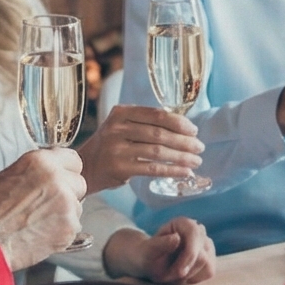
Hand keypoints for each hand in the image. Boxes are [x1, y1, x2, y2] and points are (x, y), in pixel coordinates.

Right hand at [0, 147, 87, 269]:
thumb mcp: (6, 176)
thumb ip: (35, 171)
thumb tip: (50, 171)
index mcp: (40, 162)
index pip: (73, 159)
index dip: (66, 171)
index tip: (61, 179)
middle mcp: (57, 179)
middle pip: (79, 183)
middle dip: (68, 193)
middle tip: (46, 205)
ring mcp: (66, 204)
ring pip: (77, 206)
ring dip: (64, 213)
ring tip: (38, 222)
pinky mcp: (70, 227)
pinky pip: (73, 226)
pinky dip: (61, 231)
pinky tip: (40, 233)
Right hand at [80, 103, 203, 187]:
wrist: (84, 167)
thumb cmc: (110, 146)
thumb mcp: (121, 127)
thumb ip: (145, 123)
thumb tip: (182, 128)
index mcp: (121, 113)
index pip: (156, 114)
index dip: (179, 122)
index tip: (194, 130)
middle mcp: (117, 128)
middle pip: (159, 133)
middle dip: (184, 141)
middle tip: (200, 147)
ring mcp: (117, 148)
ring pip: (158, 151)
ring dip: (182, 157)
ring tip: (196, 160)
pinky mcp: (119, 168)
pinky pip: (152, 169)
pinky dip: (172, 170)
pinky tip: (184, 172)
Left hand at [103, 217, 217, 284]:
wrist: (150, 263)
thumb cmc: (147, 256)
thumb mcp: (148, 251)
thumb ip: (160, 244)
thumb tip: (177, 238)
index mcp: (182, 223)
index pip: (195, 234)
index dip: (190, 255)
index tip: (180, 272)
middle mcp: (198, 231)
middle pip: (202, 254)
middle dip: (185, 269)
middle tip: (168, 277)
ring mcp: (206, 244)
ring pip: (207, 264)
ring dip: (189, 275)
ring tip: (173, 274)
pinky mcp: (209, 257)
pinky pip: (209, 272)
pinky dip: (195, 278)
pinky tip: (182, 275)